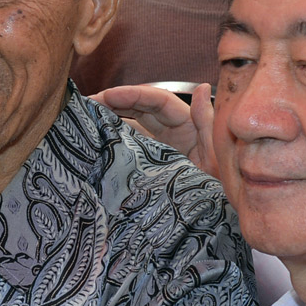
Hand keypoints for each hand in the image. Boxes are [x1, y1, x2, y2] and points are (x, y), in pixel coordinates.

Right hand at [92, 82, 216, 175]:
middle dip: (115, 103)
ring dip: (111, 120)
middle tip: (88, 104)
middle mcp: (173, 133)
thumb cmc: (219, 185)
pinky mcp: (152, 166)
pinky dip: (115, 142)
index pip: (158, 101)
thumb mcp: (217, 153)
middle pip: (141, 110)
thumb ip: (206, 121)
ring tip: (86, 119)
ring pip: (133, 127)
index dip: (133, 95)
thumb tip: (200, 88)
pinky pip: (132, 148)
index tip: (108, 95)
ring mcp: (161, 149)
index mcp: (189, 125)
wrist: (214, 217)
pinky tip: (97, 142)